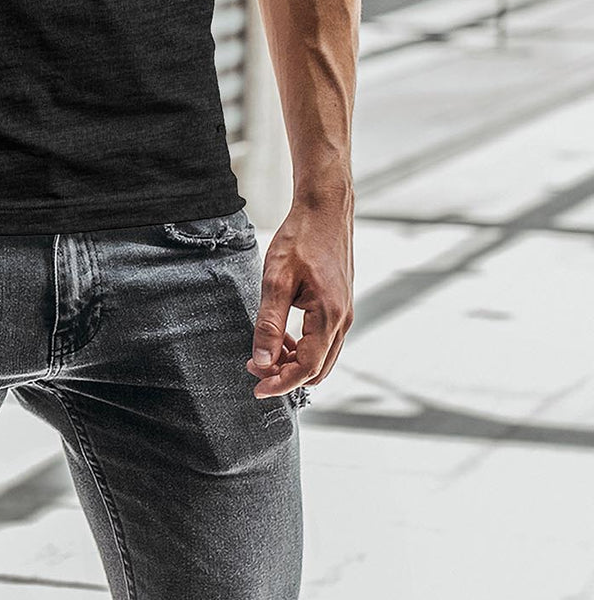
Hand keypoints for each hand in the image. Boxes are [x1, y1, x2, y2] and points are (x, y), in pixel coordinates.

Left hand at [246, 196, 352, 397]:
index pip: (307, 367)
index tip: (256, 388)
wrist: (324, 210)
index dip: (281, 383)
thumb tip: (263, 361)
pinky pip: (324, 341)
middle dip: (286, 375)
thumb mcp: (276, 278)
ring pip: (322, 357)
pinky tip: (282, 337)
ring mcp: (345, 313)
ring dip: (294, 363)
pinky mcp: (340, 306)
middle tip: (254, 368)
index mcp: (330, 316)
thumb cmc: (300, 238)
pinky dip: (303, 347)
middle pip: (317, 368)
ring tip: (264, 354)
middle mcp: (343, 320)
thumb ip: (269, 322)